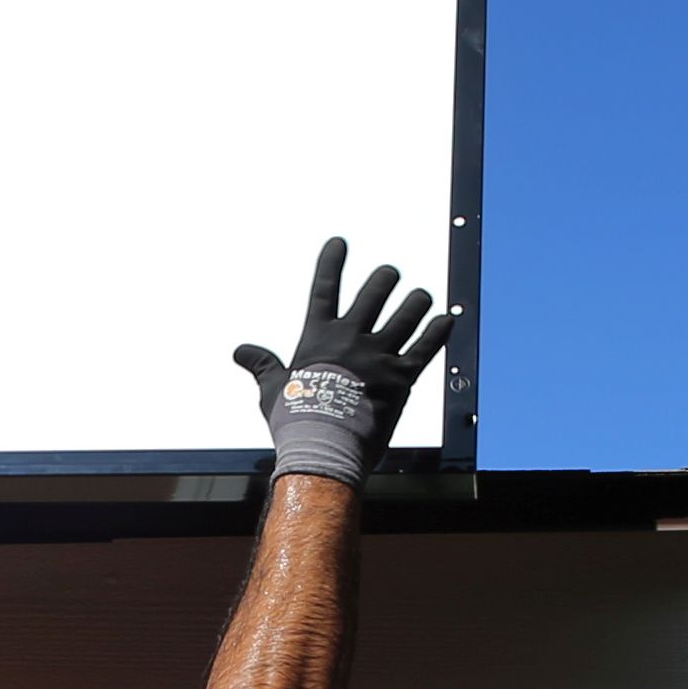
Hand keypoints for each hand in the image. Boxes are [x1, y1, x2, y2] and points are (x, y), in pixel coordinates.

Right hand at [231, 238, 456, 485]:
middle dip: (384, 279)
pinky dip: (438, 332)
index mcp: (318, 337)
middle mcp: (351, 338)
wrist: (325, 445)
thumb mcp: (272, 389)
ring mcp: (379, 355)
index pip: (324, 289)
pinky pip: (426, 347)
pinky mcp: (401, 377)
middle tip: (390, 273)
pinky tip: (446, 320)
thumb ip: (262, 364)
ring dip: (415, 302)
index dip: (331, 263)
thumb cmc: (296, 420)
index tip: (339, 243)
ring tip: (421, 296)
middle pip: (373, 294)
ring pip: (405, 316)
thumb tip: (240, 351)